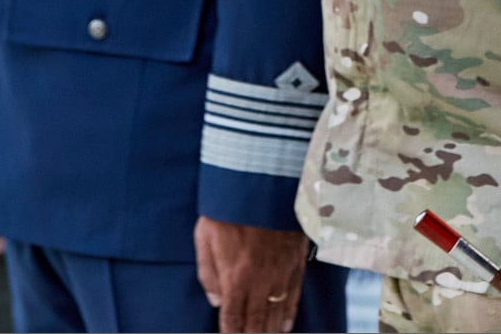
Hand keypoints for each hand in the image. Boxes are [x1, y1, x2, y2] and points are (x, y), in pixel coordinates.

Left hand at [195, 218, 307, 332]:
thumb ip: (208, 274)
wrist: (262, 181)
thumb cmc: (228, 208)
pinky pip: (294, 295)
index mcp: (235, 277)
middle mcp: (260, 280)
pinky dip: (289, 313)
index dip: (231, 333)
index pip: (233, 317)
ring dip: (271, 330)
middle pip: (257, 320)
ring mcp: (281, 273)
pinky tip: (286, 324)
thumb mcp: (205, 238)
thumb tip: (215, 301)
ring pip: (276, 312)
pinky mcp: (295, 262)